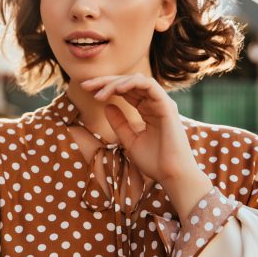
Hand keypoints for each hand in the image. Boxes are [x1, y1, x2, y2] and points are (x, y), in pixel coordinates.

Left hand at [80, 74, 198, 185]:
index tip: (86, 90)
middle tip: (85, 86)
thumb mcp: (130, 140)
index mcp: (148, 110)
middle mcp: (155, 103)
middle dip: (105, 82)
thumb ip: (120, 123)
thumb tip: (107, 106)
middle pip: (128, 82)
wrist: (171, 176)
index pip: (125, 90)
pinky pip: (149, 85)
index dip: (105, 87)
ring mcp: (162, 103)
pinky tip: (116, 89)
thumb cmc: (154, 162)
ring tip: (98, 93)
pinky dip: (132, 83)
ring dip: (115, 83)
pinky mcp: (167, 106)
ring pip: (137, 80)